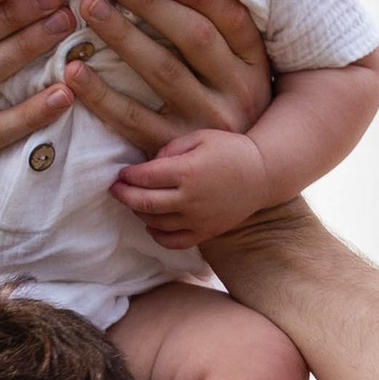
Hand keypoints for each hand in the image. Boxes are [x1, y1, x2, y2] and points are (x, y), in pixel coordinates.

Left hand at [65, 0, 275, 147]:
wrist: (237, 181)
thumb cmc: (228, 105)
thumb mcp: (241, 70)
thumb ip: (217, 30)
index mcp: (254, 65)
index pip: (230, 18)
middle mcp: (236, 93)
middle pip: (193, 37)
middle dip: (149, 3)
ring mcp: (203, 124)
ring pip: (161, 71)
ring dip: (122, 35)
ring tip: (89, 8)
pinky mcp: (172, 150)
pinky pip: (132, 118)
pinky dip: (100, 93)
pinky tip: (73, 71)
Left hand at [110, 127, 273, 249]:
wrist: (262, 174)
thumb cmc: (230, 150)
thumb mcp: (200, 137)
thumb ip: (170, 149)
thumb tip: (149, 166)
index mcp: (187, 171)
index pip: (145, 177)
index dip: (128, 175)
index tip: (122, 173)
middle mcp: (190, 198)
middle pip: (144, 203)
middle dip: (124, 195)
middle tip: (116, 189)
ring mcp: (198, 219)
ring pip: (156, 223)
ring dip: (139, 213)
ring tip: (135, 202)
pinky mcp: (206, 232)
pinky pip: (174, 242)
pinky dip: (158, 235)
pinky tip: (152, 224)